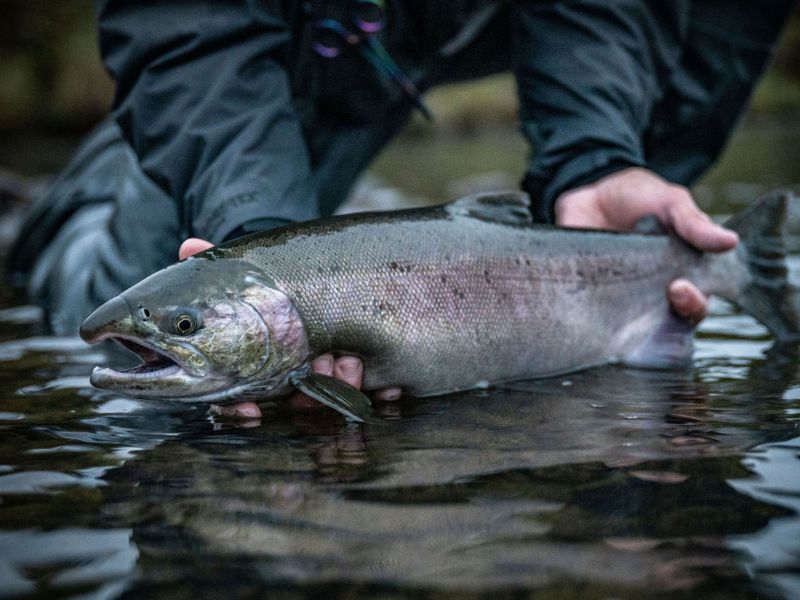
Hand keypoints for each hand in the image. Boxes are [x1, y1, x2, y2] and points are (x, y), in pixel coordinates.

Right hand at [179, 238, 401, 417]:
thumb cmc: (267, 285)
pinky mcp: (365, 371)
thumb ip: (214, 264)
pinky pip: (378, 391)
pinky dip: (385, 390)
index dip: (241, 410)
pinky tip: (392, 388)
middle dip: (310, 387)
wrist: (314, 275)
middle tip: (322, 363)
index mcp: (257, 363)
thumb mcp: (243, 274)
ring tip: (350, 362)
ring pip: (334, 395)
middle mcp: (290, 376)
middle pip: (295, 400)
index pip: (239, 400)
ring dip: (344, 382)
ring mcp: (328, 375)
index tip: (252, 411)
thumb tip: (188, 247)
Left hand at [554, 167, 737, 323]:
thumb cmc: (636, 198)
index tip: (681, 288)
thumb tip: (731, 241)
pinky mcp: (598, 297)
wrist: (590, 195)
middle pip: (673, 319)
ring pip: (641, 325)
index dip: (695, 303)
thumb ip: (693, 222)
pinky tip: (603, 314)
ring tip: (635, 302)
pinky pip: (605, 320)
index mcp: (683, 270)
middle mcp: (658, 290)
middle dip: (676, 312)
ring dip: (642, 321)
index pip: (698, 301)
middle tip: (670, 292)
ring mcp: (628, 296)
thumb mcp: (669, 201)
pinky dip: (606, 322)